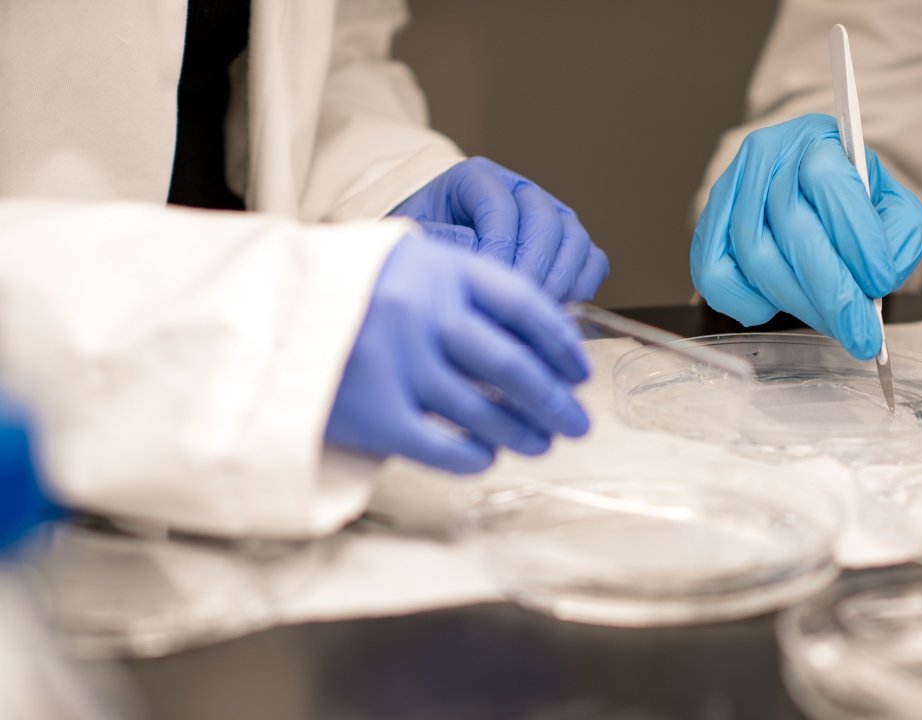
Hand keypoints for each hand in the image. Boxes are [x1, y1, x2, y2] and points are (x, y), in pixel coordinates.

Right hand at [326, 235, 590, 473]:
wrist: (249, 315)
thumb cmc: (335, 290)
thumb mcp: (397, 261)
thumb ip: (457, 288)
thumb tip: (531, 339)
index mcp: (436, 266)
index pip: (523, 304)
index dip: (560, 341)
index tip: (579, 368)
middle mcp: (422, 312)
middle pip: (512, 363)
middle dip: (554, 398)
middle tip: (577, 420)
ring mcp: (397, 364)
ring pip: (484, 409)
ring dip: (523, 431)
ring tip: (542, 441)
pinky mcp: (372, 414)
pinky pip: (444, 447)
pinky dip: (475, 456)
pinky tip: (488, 457)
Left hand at [390, 157, 608, 302]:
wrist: (432, 253)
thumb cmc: (421, 244)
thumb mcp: (413, 234)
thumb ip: (439, 240)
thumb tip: (480, 254)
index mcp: (478, 178)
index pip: (501, 206)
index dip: (498, 246)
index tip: (487, 282)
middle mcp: (522, 191)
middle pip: (545, 221)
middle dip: (533, 266)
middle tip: (517, 302)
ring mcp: (552, 215)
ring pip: (574, 239)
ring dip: (561, 278)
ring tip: (537, 309)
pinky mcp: (569, 244)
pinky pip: (592, 260)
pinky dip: (582, 284)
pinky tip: (558, 308)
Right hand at [692, 114, 921, 359]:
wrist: (807, 192)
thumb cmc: (851, 204)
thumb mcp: (891, 205)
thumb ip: (900, 235)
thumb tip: (880, 282)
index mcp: (819, 140)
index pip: (830, 183)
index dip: (856, 240)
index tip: (880, 283)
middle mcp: (768, 155)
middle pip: (792, 227)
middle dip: (832, 292)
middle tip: (860, 334)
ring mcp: (730, 190)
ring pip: (756, 256)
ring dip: (799, 303)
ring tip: (832, 323)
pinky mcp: (707, 227)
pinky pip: (715, 275)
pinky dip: (750, 302)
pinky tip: (780, 305)